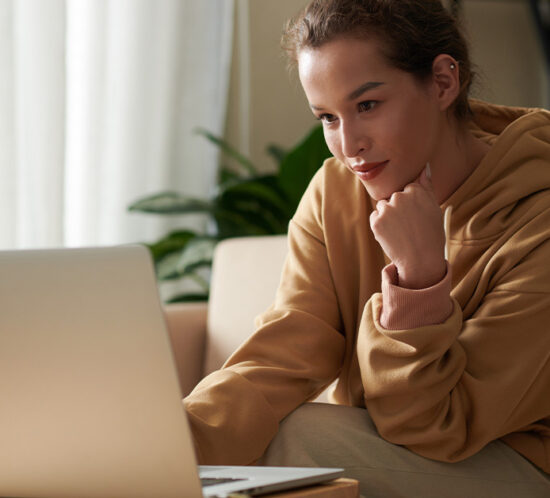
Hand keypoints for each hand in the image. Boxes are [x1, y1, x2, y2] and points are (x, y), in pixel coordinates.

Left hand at [369, 164, 445, 288]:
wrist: (421, 260)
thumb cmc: (430, 233)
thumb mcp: (433, 207)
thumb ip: (426, 185)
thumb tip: (424, 166)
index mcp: (416, 191)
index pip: (407, 189)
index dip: (411, 204)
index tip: (417, 216)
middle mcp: (400, 197)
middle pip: (393, 197)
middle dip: (398, 209)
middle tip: (409, 225)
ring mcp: (387, 209)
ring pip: (383, 206)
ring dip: (388, 216)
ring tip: (401, 230)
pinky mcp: (376, 222)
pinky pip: (375, 217)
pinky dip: (380, 225)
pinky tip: (392, 235)